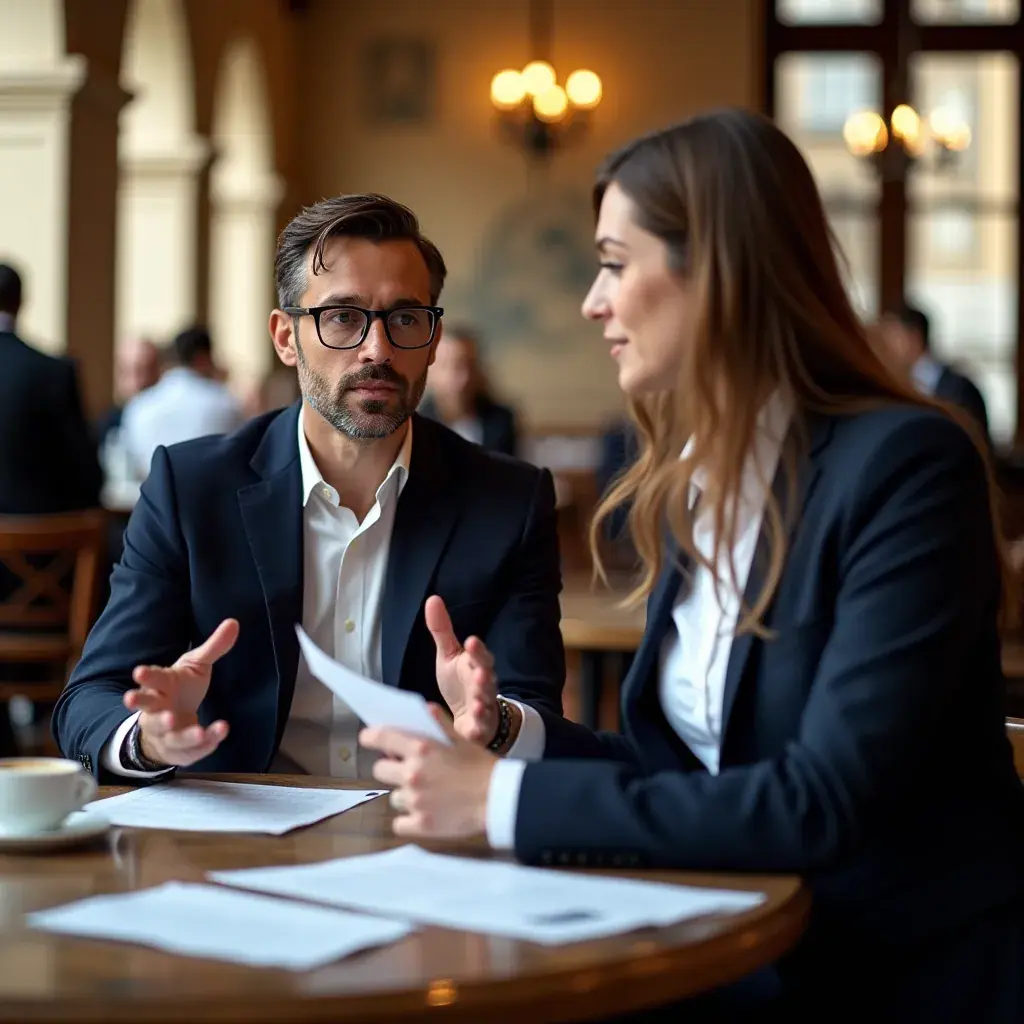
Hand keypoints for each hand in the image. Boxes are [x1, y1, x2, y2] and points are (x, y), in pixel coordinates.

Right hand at [123, 618, 236, 766]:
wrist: (171, 722)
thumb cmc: (180, 688)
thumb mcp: (196, 666)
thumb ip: (214, 647)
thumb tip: (233, 622)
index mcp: (161, 686)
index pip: (151, 679)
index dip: (146, 675)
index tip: (139, 671)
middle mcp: (157, 710)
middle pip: (147, 710)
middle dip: (143, 706)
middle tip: (136, 702)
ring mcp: (164, 733)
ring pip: (169, 735)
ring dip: (182, 734)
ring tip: (198, 730)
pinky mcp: (177, 750)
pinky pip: (189, 752)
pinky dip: (203, 746)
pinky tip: (218, 736)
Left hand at [361, 707, 496, 838]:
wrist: (499, 800)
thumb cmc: (482, 767)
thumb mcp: (462, 739)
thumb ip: (439, 724)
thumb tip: (424, 709)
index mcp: (421, 748)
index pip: (381, 738)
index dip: (370, 737)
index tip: (367, 738)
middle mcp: (412, 773)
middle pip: (380, 770)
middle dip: (392, 770)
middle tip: (409, 772)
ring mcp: (415, 800)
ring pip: (393, 797)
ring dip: (405, 795)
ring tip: (427, 795)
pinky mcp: (419, 824)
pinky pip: (399, 822)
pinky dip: (409, 819)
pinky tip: (425, 814)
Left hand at [426, 595, 498, 745]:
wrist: (473, 717)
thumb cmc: (460, 683)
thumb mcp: (449, 656)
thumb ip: (442, 630)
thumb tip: (432, 599)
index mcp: (476, 666)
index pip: (480, 655)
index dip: (477, 650)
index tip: (471, 641)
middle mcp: (484, 686)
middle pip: (487, 680)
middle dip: (484, 677)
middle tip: (480, 674)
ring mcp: (485, 708)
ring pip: (487, 705)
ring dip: (484, 704)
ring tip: (479, 703)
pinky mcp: (480, 728)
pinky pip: (480, 729)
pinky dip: (477, 730)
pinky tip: (472, 730)